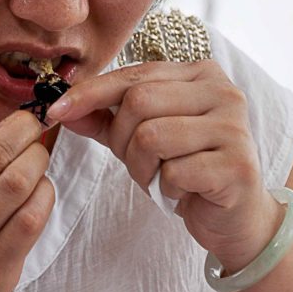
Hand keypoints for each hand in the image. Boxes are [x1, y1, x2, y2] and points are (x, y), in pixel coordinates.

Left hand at [46, 60, 283, 268]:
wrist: (236, 218)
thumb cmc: (187, 170)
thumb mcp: (141, 139)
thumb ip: (104, 120)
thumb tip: (60, 108)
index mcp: (200, 73)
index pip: (132, 75)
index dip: (90, 94)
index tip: (55, 111)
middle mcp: (223, 91)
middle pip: (139, 103)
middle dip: (123, 140)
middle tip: (139, 164)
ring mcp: (234, 127)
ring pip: (152, 137)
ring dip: (143, 169)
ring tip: (161, 179)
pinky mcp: (237, 165)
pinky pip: (175, 172)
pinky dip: (167, 189)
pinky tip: (183, 192)